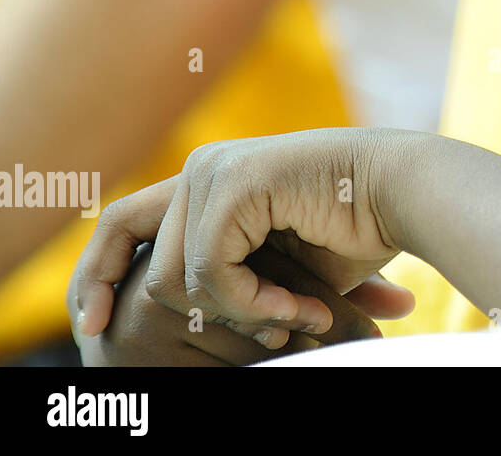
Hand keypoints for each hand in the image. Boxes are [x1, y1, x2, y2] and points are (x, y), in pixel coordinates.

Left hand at [71, 127, 419, 345]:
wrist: (406, 194)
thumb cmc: (360, 230)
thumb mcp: (281, 265)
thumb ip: (233, 277)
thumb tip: (187, 328)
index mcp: (210, 181)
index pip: (124, 224)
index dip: (98, 273)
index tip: (93, 325)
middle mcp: (202, 169)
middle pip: (144, 261)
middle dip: (187, 315)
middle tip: (261, 332)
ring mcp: (213, 171)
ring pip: (177, 277)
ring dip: (239, 314)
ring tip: (296, 317)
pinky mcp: (233, 183)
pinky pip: (210, 271)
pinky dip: (252, 302)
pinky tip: (299, 305)